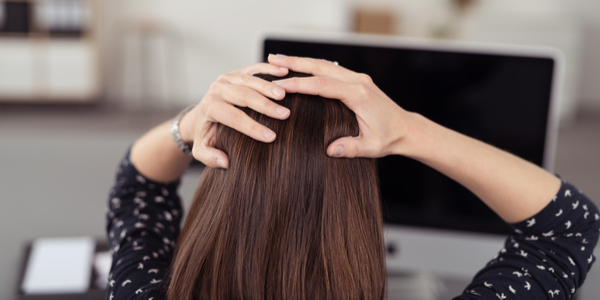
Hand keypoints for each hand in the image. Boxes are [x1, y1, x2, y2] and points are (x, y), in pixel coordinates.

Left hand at [179, 63, 289, 168]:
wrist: (202, 114)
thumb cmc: (207, 134)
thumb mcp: (202, 150)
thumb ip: (210, 157)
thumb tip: (225, 162)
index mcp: (210, 108)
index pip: (233, 117)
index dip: (253, 128)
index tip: (272, 137)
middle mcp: (217, 90)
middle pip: (243, 96)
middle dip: (265, 106)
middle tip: (285, 115)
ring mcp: (227, 79)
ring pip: (249, 80)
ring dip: (269, 87)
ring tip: (285, 96)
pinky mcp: (237, 72)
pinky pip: (254, 69)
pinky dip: (269, 70)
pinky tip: (284, 72)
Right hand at [268, 54, 413, 157]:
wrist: (406, 129)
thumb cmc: (389, 138)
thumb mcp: (371, 147)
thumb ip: (351, 148)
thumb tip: (330, 151)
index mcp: (358, 95)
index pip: (322, 86)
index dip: (299, 85)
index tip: (279, 85)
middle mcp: (358, 81)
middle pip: (320, 67)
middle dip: (294, 63)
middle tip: (271, 60)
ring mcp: (357, 78)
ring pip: (324, 65)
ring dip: (301, 61)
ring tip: (277, 60)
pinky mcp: (356, 80)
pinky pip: (330, 69)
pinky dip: (312, 67)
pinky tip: (297, 68)